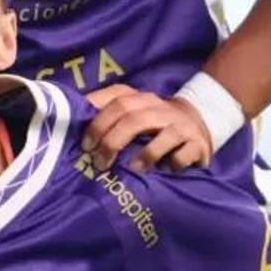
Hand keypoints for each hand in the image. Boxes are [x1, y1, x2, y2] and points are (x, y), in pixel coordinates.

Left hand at [83, 84, 212, 173]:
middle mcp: (160, 107)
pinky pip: (185, 152)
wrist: (198, 126)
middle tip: (100, 162)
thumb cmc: (153, 126)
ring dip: (145, 153)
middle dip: (112, 140)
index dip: (98, 120)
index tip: (85, 143)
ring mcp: (181, 124)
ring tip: (132, 169)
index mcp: (140, 98)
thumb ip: (108, 120)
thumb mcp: (132, 117)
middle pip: (133, 116)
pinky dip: (174, 163)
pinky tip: (165, 171)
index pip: (116, 98)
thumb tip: (73, 133)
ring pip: (164, 133)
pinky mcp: (197, 142)